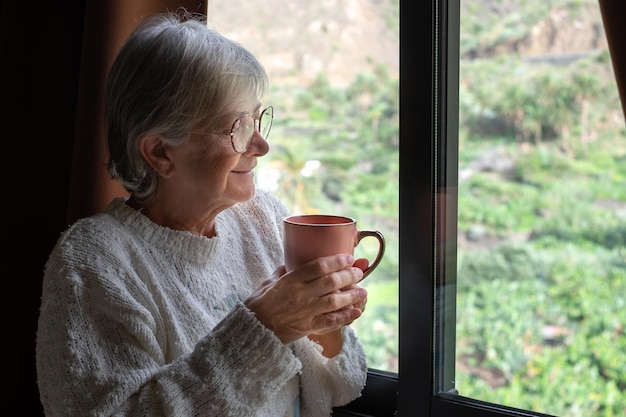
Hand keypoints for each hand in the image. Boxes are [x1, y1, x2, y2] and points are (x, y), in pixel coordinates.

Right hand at [244, 254, 367, 344]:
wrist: (252, 330)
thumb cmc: (259, 304)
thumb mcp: (269, 281)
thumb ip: (285, 271)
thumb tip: (295, 261)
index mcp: (290, 280)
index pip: (318, 266)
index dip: (336, 260)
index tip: (348, 258)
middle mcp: (300, 294)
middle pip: (331, 281)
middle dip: (349, 275)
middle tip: (359, 272)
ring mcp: (305, 311)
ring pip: (334, 300)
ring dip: (352, 295)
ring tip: (363, 291)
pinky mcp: (308, 327)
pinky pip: (331, 321)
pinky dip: (346, 317)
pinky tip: (356, 312)